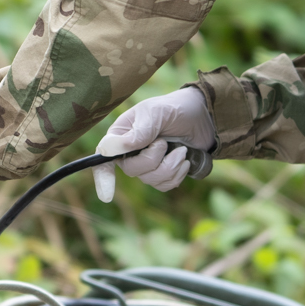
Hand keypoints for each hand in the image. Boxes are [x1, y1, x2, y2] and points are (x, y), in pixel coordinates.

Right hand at [92, 88, 216, 199]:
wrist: (201, 116)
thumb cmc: (174, 108)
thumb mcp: (156, 113)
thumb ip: (139, 131)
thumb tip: (117, 149)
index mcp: (121, 135)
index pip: (104, 157)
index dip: (103, 177)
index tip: (107, 196)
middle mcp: (129, 152)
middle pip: (131, 170)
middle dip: (153, 159)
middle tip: (165, 142)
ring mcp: (146, 165)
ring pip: (150, 180)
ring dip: (170, 167)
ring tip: (181, 151)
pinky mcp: (162, 174)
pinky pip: (164, 185)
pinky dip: (177, 174)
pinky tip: (184, 161)